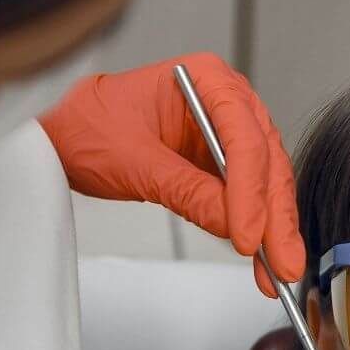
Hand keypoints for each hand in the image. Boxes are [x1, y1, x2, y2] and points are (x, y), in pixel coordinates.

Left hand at [39, 53, 302, 294]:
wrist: (66, 139)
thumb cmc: (89, 128)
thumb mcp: (134, 161)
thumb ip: (186, 191)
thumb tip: (229, 223)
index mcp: (207, 79)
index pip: (243, 138)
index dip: (251, 191)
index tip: (248, 235)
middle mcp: (226, 103)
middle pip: (266, 163)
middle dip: (275, 218)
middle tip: (283, 262)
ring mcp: (228, 134)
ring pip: (267, 184)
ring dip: (273, 230)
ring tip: (277, 270)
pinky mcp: (223, 164)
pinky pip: (249, 198)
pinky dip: (257, 229)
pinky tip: (263, 259)